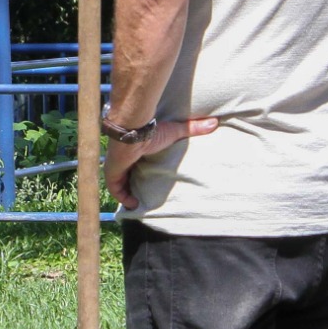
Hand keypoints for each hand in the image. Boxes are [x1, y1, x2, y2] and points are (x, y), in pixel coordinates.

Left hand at [104, 115, 221, 209]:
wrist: (133, 132)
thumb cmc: (151, 131)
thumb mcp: (174, 131)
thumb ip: (192, 128)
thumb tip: (214, 123)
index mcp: (136, 152)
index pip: (136, 165)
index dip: (140, 173)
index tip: (150, 181)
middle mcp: (125, 161)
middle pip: (127, 177)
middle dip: (133, 186)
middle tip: (145, 197)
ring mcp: (117, 168)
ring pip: (120, 185)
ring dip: (128, 195)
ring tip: (140, 204)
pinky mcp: (112, 175)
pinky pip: (116, 191)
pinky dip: (124, 199)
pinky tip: (134, 205)